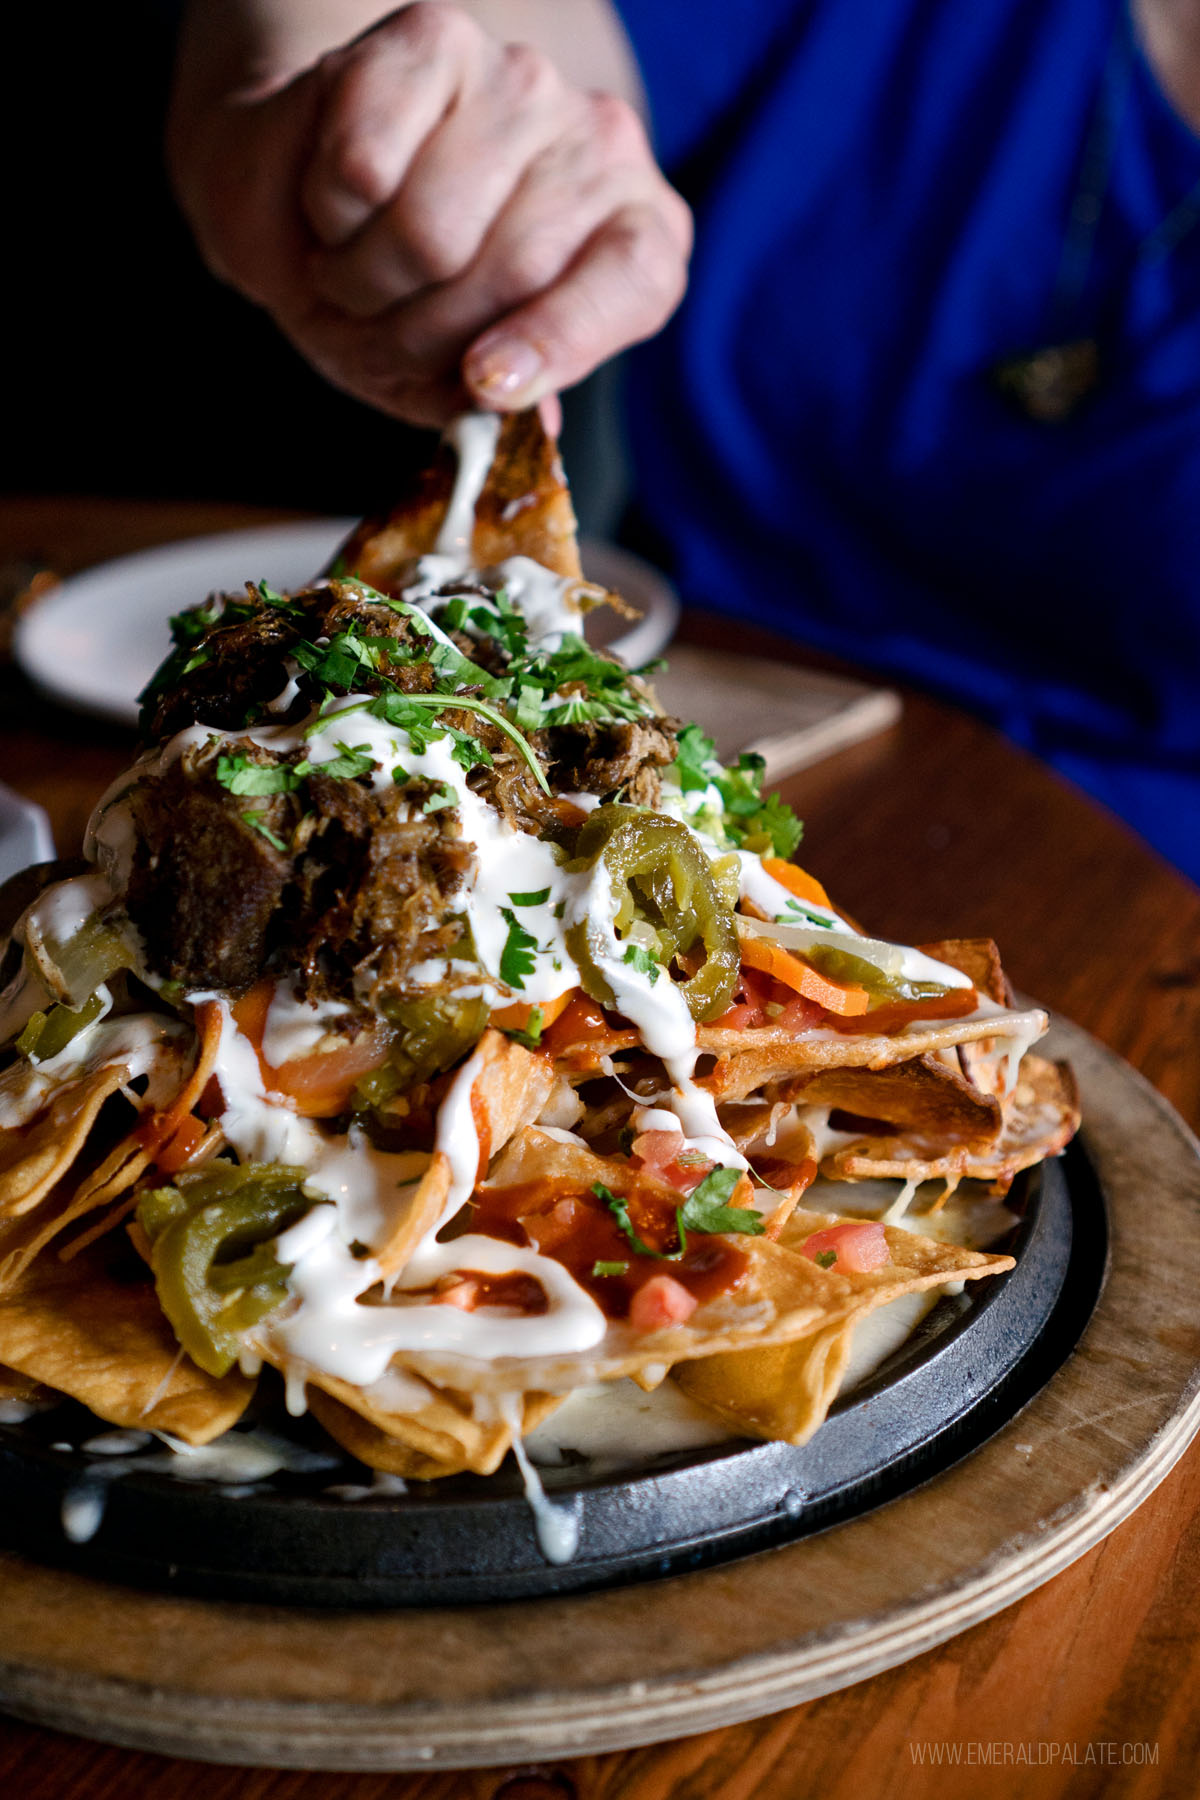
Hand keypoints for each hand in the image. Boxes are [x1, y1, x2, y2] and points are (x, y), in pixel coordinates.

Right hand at [169, 2, 691, 426]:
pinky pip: (365, 170)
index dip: (557, 341)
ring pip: (432, 229)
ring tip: (353, 271)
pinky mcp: (435, 39)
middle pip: (514, 271)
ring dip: (363, 279)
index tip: (485, 383)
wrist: (298, 196)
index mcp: (634, 242)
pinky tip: (336, 203)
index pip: (633, 283)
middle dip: (418, 333)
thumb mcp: (448, 380)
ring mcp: (523, 85)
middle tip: (375, 329)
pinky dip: (328, 213)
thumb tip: (533, 431)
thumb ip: (498, 410)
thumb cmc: (395, 298)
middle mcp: (599, 151)